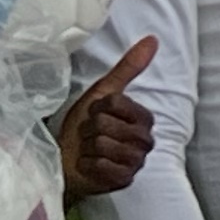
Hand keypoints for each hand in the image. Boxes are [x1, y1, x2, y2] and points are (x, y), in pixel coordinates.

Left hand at [56, 37, 159, 200]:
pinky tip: (90, 165)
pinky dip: (89, 164)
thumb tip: (152, 39)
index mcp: (144, 119)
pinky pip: (103, 166)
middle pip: (109, 125)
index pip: (117, 103)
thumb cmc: (84, 126)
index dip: (98, 108)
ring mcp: (137, 162)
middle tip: (90, 135)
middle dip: (91, 129)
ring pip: (106, 145)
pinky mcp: (125, 180)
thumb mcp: (102, 93)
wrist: (66, 159)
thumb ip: (129, 68)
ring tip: (89, 150)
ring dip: (88, 147)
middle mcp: (146, 141)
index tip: (94, 114)